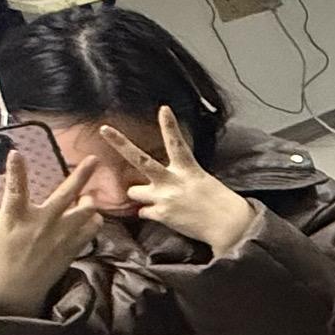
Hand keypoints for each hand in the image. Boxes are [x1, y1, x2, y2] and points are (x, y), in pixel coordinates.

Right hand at [0, 153, 103, 314]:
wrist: (10, 295)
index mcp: (14, 219)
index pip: (15, 187)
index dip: (16, 169)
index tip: (17, 152)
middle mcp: (41, 224)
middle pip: (67, 194)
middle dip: (82, 175)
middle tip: (94, 159)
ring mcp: (60, 236)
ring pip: (86, 212)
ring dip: (89, 201)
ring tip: (87, 196)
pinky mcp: (71, 249)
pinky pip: (91, 230)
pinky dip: (93, 221)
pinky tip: (89, 217)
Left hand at [100, 109, 254, 253]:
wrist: (229, 226)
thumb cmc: (220, 203)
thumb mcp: (203, 181)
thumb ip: (182, 177)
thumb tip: (164, 182)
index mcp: (188, 169)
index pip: (177, 143)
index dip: (169, 125)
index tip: (163, 108)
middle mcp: (172, 180)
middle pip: (140, 160)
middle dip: (121, 144)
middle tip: (105, 129)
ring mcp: (164, 198)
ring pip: (134, 192)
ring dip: (142, 195)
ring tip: (157, 201)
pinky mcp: (161, 215)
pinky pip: (143, 213)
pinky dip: (151, 214)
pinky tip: (166, 216)